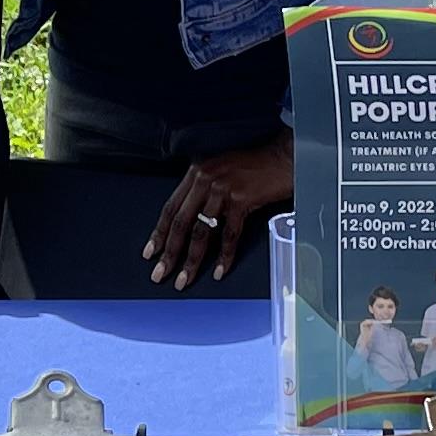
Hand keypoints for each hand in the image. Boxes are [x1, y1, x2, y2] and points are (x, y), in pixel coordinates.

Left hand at [147, 129, 295, 289]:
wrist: (285, 156)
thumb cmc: (255, 165)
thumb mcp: (220, 171)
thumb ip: (203, 190)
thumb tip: (189, 221)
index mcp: (196, 172)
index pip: (170, 208)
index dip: (159, 233)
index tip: (150, 253)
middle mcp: (205, 179)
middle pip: (180, 223)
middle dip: (169, 252)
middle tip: (160, 274)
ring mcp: (222, 189)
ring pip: (201, 232)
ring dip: (192, 260)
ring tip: (185, 279)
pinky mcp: (241, 199)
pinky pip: (229, 235)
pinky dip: (224, 256)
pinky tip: (219, 271)